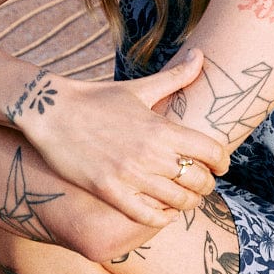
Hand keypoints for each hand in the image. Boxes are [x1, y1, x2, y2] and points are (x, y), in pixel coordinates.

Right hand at [19, 49, 228, 225]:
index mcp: (160, 127)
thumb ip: (175, 77)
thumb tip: (200, 54)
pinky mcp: (109, 191)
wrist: (50, 112)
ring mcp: (129, 175)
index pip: (211, 151)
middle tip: (202, 183)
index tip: (221, 165)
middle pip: (199, 180)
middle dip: (207, 184)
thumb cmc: (96, 98)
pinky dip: (162, 219)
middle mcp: (150, 153)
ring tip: (185, 198)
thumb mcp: (138, 87)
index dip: (223, 161)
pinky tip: (163, 214)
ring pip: (178, 201)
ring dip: (188, 202)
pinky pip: (146, 216)